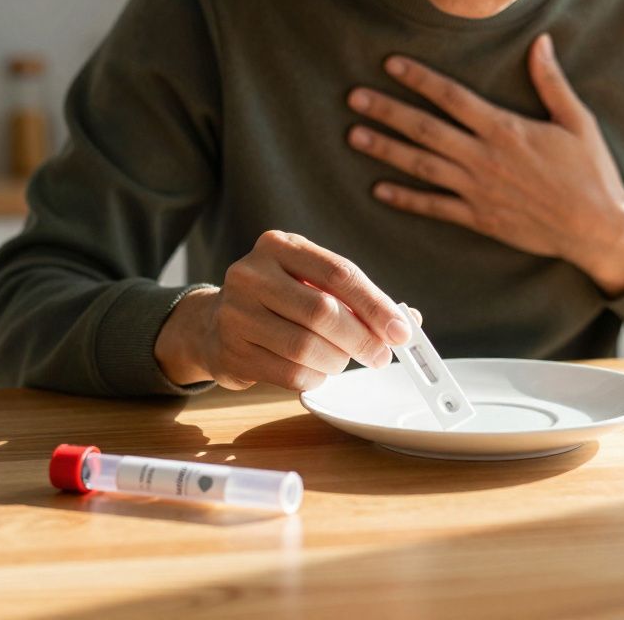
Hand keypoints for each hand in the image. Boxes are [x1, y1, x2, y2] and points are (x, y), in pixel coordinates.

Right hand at [153, 231, 415, 390]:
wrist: (215, 322)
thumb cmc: (279, 300)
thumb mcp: (311, 282)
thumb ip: (356, 297)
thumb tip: (408, 321)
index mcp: (278, 246)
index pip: (339, 273)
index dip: (376, 305)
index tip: (402, 331)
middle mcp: (251, 274)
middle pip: (323, 311)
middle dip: (362, 339)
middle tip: (380, 355)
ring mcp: (235, 313)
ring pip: (306, 347)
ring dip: (338, 360)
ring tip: (343, 359)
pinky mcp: (231, 352)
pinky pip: (289, 374)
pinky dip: (316, 377)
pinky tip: (318, 370)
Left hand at [346, 34, 623, 295]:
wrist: (596, 227)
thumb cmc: (591, 172)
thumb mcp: (577, 120)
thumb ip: (552, 82)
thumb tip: (541, 41)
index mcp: (506, 129)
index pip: (452, 97)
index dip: (419, 79)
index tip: (390, 64)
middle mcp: (485, 158)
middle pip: (426, 129)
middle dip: (387, 112)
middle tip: (354, 98)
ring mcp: (478, 190)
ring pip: (422, 166)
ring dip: (386, 150)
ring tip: (354, 136)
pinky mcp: (479, 218)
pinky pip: (434, 206)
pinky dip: (406, 198)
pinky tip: (379, 189)